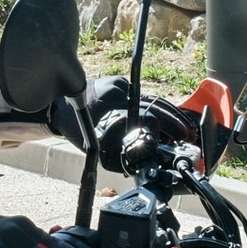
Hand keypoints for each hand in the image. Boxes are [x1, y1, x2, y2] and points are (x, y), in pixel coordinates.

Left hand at [83, 75, 199, 168]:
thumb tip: (141, 164)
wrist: (58, 105)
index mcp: (114, 102)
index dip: (167, 125)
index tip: (179, 136)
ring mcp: (120, 83)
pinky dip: (158, 108)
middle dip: (175, 120)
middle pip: (156, 102)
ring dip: (170, 114)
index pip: (148, 112)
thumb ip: (116, 153)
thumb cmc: (76, 127)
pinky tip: (168, 119)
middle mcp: (120, 88)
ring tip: (184, 129)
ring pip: (153, 98)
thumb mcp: (94, 143)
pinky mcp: (120, 83)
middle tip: (188, 135)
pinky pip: (144, 96)